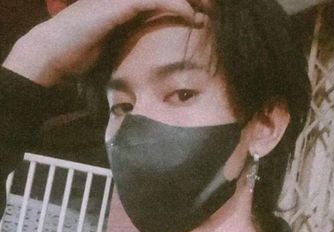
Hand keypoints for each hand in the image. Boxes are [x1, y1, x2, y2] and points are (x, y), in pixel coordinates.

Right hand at [2, 0, 196, 86]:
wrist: (53, 53)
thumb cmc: (78, 52)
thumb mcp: (110, 43)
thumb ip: (127, 38)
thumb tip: (143, 52)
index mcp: (122, 4)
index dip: (177, 2)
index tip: (199, 12)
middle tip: (209, 7)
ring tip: (207, 8)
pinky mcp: (118, 6)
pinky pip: (152, 1)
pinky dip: (174, 6)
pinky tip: (190, 14)